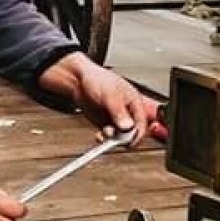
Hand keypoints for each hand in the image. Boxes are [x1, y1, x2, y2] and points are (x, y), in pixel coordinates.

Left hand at [39, 54, 160, 144]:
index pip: (141, 122)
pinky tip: (99, 135)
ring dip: (112, 138)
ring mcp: (116, 117)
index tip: (128, 141)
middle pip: (132, 131)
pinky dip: (104, 138)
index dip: (137, 134)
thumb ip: (119, 112)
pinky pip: (108, 135)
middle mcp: (127, 111)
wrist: (78, 80)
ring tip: (104, 132)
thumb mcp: (110, 95)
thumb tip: (128, 126)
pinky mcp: (106, 122)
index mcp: (134, 101)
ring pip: (120, 135)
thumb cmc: (96, 79)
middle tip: (114, 135)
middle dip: (123, 137)